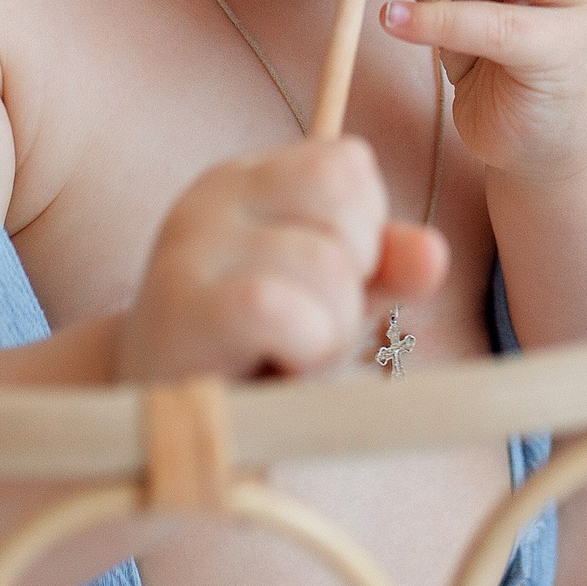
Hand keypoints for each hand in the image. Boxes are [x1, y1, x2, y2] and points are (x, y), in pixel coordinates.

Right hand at [117, 138, 449, 382]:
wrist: (153, 421)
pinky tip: (273, 368)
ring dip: (331, 331)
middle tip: (306, 331)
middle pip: (344, 206)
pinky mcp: (176, 311)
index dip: (365, 233)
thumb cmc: (251, 353)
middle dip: (353, 285)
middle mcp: (213, 195)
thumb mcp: (329, 299)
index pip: (347, 164)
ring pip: (323, 264)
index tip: (326, 286)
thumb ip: (383, 267)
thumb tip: (433, 254)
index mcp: (247, 178)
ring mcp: (187, 248)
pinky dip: (300, 345)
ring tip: (286, 356)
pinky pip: (271, 306)